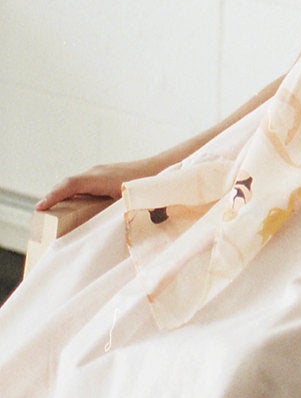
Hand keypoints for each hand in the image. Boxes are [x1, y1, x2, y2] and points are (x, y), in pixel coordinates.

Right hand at [35, 158, 162, 210]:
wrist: (163, 167)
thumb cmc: (148, 185)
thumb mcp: (131, 201)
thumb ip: (119, 213)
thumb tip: (109, 230)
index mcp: (100, 178)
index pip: (70, 185)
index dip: (54, 196)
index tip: (40, 208)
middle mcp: (97, 172)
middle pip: (68, 184)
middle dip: (53, 198)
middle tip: (40, 215)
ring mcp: (101, 172)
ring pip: (76, 184)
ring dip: (63, 196)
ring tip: (52, 213)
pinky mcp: (105, 176)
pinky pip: (84, 185)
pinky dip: (75, 194)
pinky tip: (74, 206)